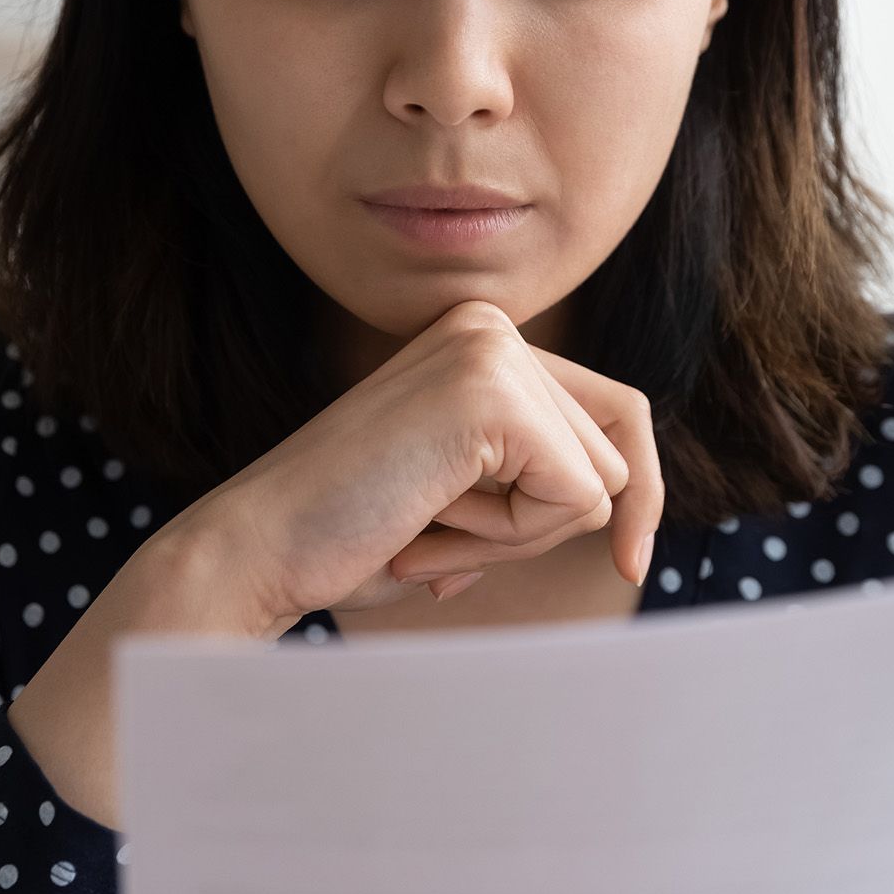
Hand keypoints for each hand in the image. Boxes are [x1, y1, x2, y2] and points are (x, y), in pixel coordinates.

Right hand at [194, 297, 664, 620]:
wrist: (258, 550)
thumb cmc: (351, 538)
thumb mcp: (464, 497)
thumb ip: (532, 479)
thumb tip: (622, 503)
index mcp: (482, 339)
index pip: (615, 414)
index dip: (635, 496)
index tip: (631, 566)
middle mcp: (491, 327)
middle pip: (616, 454)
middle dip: (543, 527)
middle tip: (434, 533)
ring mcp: (491, 351)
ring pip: (600, 483)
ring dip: (521, 536)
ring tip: (423, 523)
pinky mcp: (493, 394)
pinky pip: (576, 499)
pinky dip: (512, 538)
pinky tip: (427, 523)